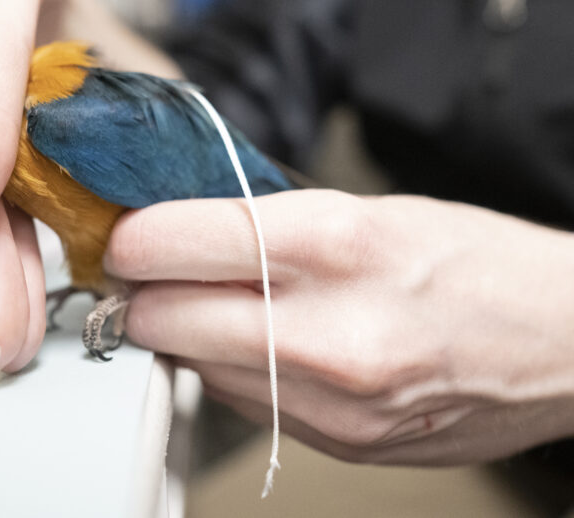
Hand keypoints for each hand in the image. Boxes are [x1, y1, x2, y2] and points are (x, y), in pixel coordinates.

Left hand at [105, 190, 573, 462]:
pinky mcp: (340, 445)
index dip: (133, 237)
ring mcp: (335, 402)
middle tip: (148, 270)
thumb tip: (170, 230)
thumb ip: (262, 223)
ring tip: (216, 302)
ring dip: (183, 333)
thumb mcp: (368, 208)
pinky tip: (261, 342)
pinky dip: (229, 369)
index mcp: (338, 243)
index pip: (176, 243)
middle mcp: (331, 330)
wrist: (568, 343)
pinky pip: (238, 402)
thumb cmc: (474, 263)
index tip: (124, 233)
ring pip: (190, 365)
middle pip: (162, 315)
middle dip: (141, 292)